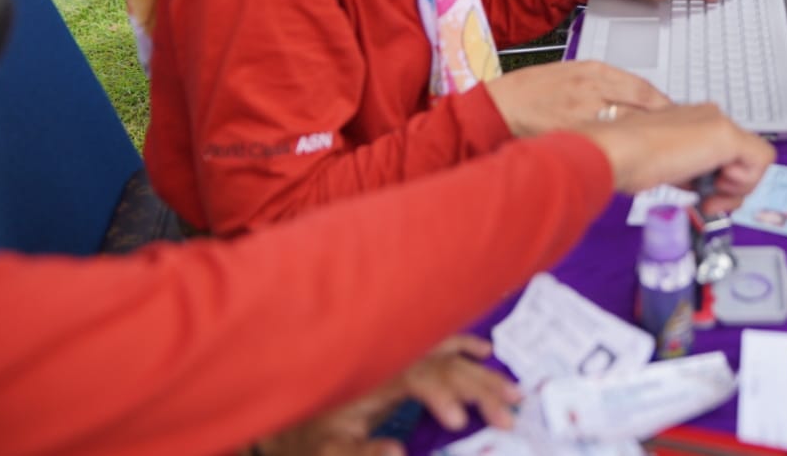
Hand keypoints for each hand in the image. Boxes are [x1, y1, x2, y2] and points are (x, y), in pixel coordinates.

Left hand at [257, 335, 520, 455]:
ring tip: (513, 392)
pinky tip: (484, 350)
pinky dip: (462, 344)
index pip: (421, 375)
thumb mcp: (327, 451)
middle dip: (481, 389)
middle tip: (510, 415)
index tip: (461, 422)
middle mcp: (389, 357)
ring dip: (482, 373)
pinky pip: (434, 343)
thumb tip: (400, 453)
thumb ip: (360, 453)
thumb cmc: (302, 434)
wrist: (273, 398)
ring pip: (447, 353)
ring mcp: (393, 353)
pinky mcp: (393, 356)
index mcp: (373, 375)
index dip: (444, 394)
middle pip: (444, 363)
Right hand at [486, 61, 670, 136]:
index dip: (660, 100)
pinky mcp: (575, 130)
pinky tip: (629, 151)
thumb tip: (628, 95)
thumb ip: (600, 83)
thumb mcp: (570, 73)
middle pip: (640, 102)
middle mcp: (593, 87)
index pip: (640, 85)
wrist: (501, 105)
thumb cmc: (531, 90)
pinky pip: (606, 137)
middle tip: (672, 128)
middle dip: (660, 116)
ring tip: (655, 141)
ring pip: (627, 121)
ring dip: (644, 131)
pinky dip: (620, 144)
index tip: (669, 109)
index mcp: (593, 70)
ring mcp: (585, 110)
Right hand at [581, 103, 774, 210]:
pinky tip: (717, 186)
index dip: (716, 179)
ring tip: (709, 197)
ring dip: (736, 189)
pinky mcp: (727, 135)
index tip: (699, 194)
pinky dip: (743, 183)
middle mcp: (708, 117)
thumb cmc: (628, 160)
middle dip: (730, 186)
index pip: (722, 152)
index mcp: (692, 122)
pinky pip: (761, 161)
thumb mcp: (666, 169)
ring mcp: (719, 123)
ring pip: (755, 160)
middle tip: (708, 202)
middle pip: (741, 156)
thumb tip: (704, 189)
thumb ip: (687, 173)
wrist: (620, 153)